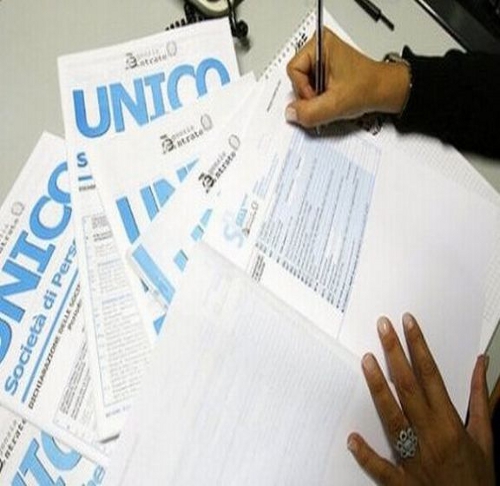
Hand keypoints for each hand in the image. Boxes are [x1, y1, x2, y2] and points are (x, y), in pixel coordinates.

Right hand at [285, 28, 410, 127]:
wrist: (384, 91)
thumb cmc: (368, 87)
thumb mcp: (335, 104)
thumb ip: (310, 111)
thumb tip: (291, 113)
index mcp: (320, 44)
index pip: (293, 71)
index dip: (303, 90)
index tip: (320, 96)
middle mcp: (320, 48)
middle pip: (296, 79)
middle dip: (309, 95)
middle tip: (327, 99)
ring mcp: (321, 60)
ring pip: (303, 86)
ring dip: (315, 99)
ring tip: (332, 98)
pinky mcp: (324, 71)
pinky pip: (310, 89)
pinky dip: (319, 99)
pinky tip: (332, 99)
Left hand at [347, 314, 493, 484]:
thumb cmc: (478, 477)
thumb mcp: (485, 437)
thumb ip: (480, 398)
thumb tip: (481, 364)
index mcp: (451, 424)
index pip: (432, 376)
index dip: (419, 347)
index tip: (408, 323)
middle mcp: (431, 437)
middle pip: (409, 388)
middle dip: (395, 354)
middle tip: (382, 327)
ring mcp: (415, 459)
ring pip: (393, 418)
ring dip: (378, 388)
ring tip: (366, 360)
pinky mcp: (402, 483)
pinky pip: (381, 468)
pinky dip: (366, 454)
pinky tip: (352, 437)